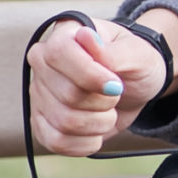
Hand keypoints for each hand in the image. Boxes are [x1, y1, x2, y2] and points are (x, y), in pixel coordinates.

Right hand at [25, 11, 177, 156]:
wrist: (133, 86)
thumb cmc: (134, 62)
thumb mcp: (137, 53)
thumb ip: (113, 51)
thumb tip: (85, 37)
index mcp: (64, 34)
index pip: (59, 54)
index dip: (90, 76)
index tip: (117, 85)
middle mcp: (43, 62)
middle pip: (68, 95)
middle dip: (104, 103)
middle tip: (116, 95)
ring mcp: (39, 93)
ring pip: (64, 122)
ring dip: (98, 124)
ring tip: (108, 112)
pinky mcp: (42, 122)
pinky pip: (56, 143)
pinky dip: (86, 143)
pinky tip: (98, 131)